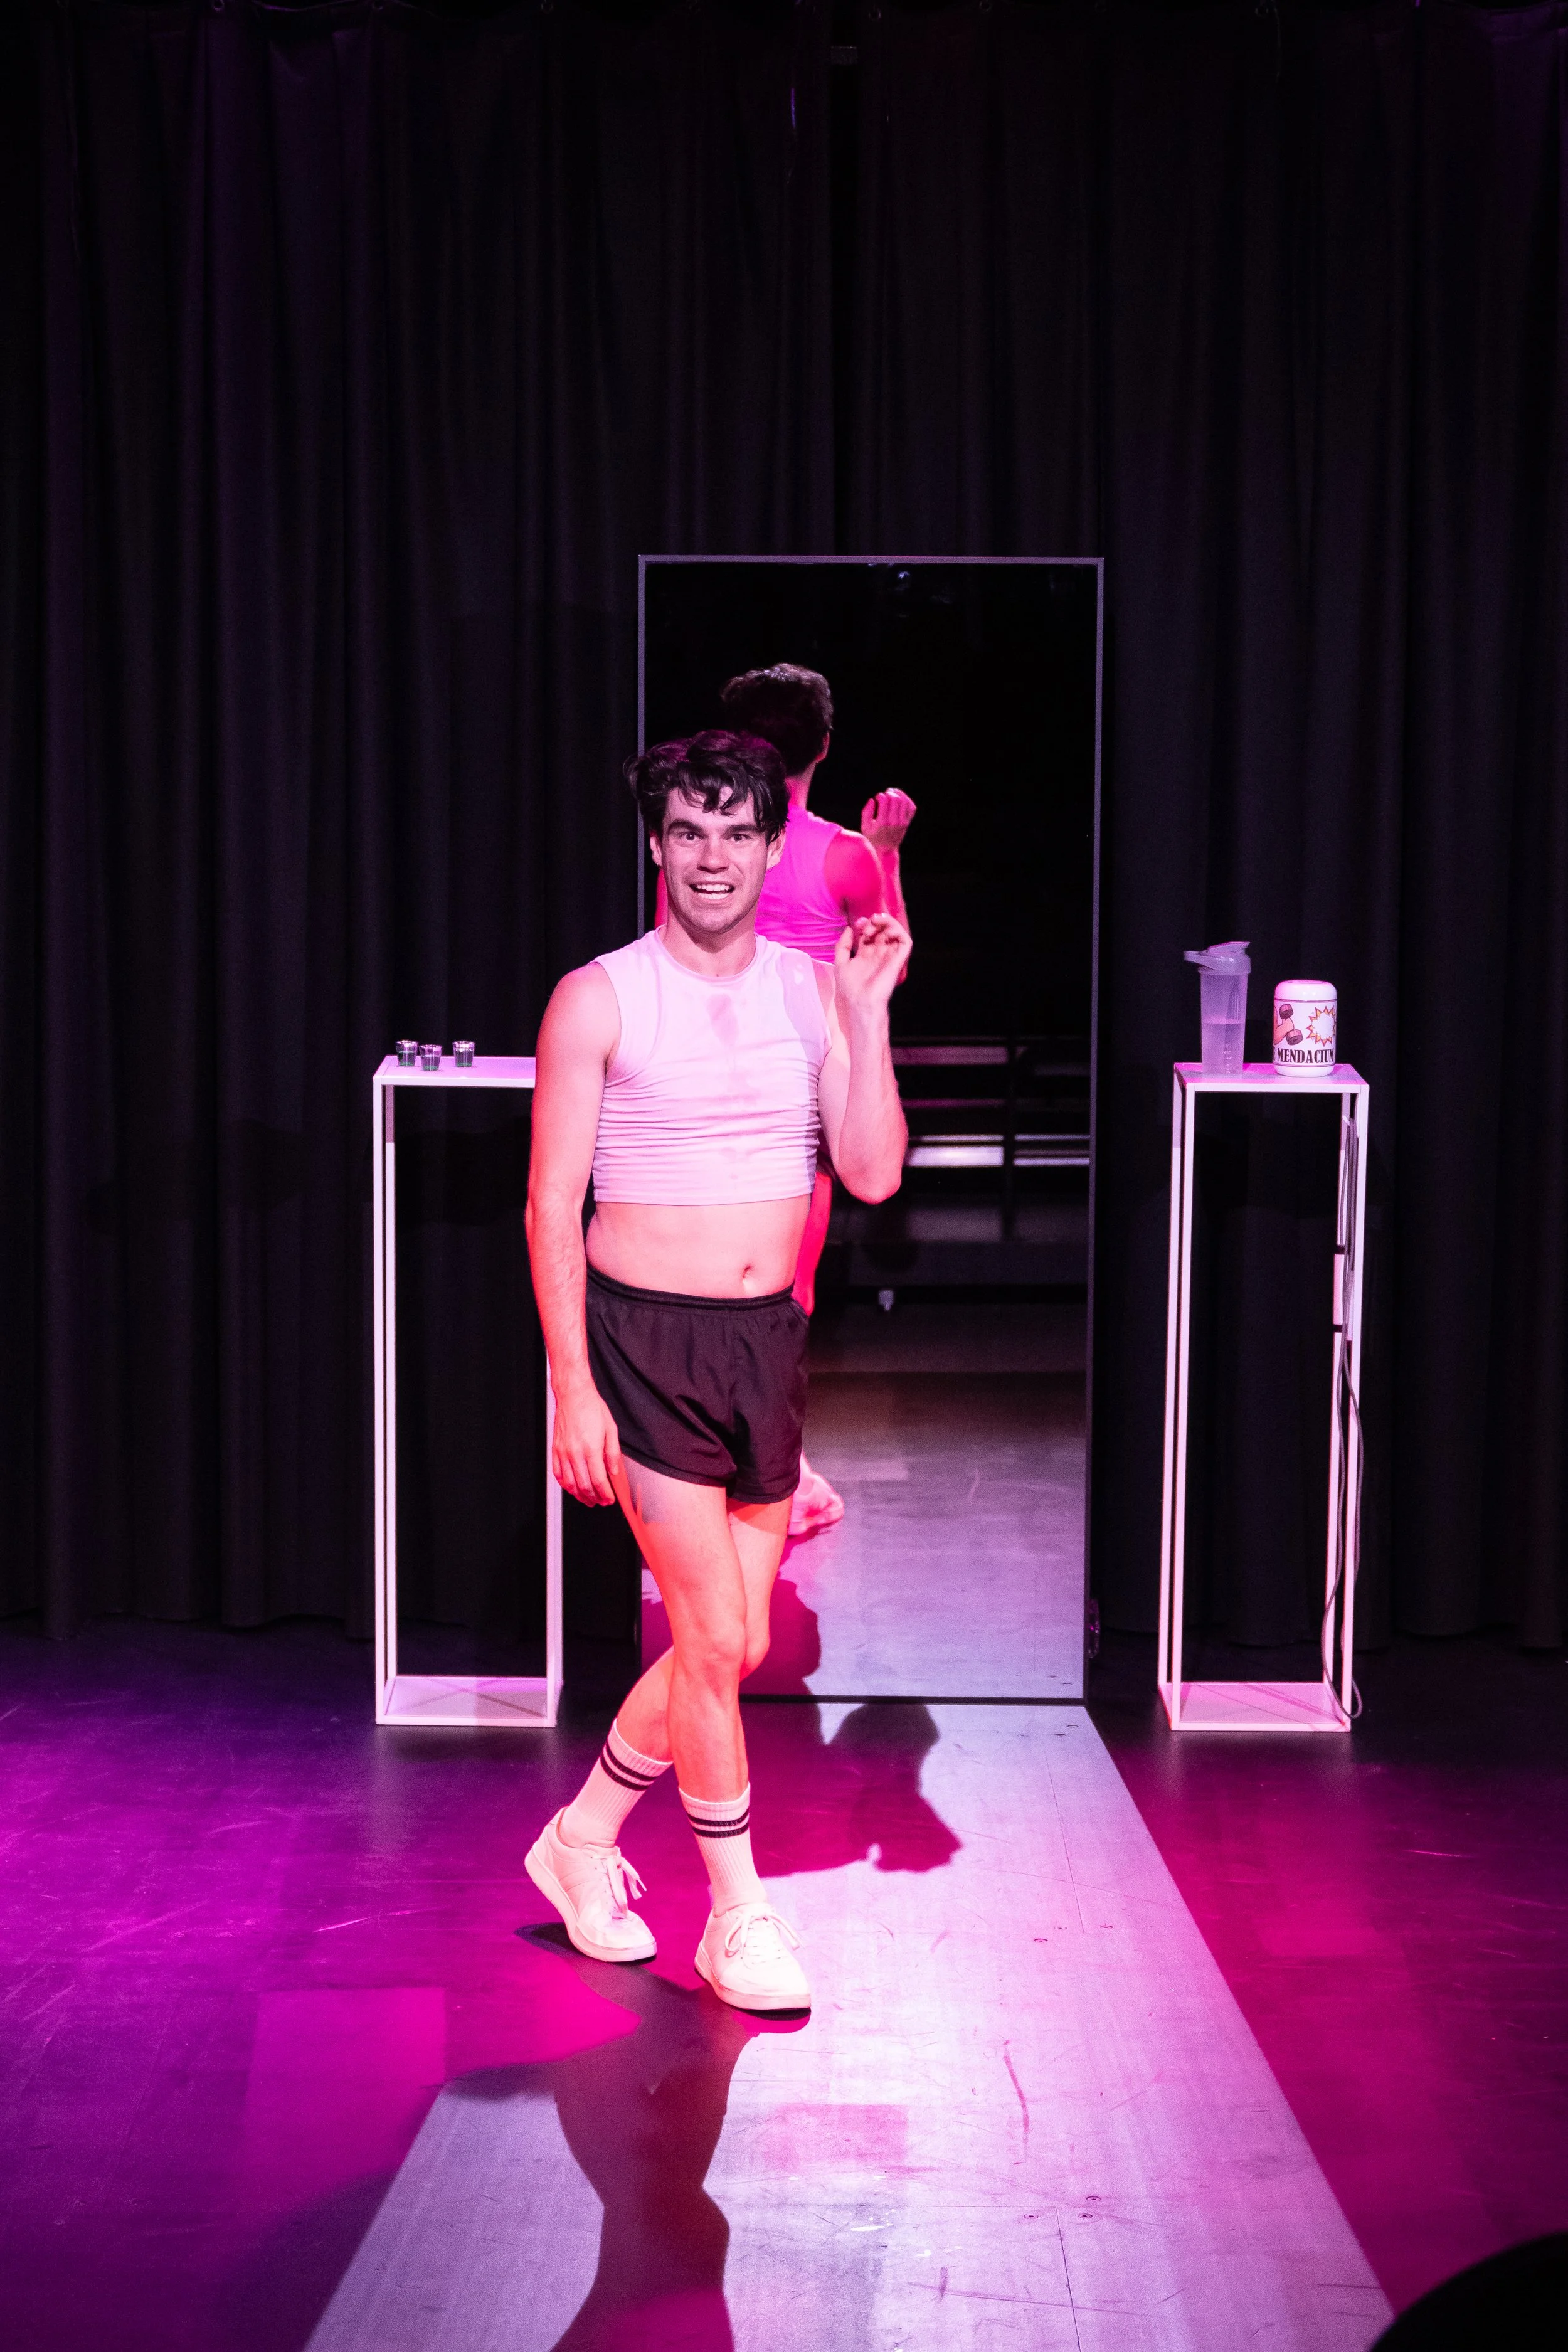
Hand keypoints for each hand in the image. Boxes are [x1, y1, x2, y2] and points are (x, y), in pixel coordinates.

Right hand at [551, 1377, 622, 1506]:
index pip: (598, 1480)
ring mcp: (563, 1452)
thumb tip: (614, 1471)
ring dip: (580, 1496)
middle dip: (594, 1498)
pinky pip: (558, 1474)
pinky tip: (572, 1488)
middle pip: (584, 1486)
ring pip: (570, 1483)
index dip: (605, 1494)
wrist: (573, 1395)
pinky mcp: (555, 1450)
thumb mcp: (610, 1429)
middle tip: (601, 1502)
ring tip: (589, 1500)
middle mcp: (575, 1453)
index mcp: (591, 1448)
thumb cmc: (592, 1408)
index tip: (610, 1499)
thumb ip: (613, 1453)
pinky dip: (565, 1485)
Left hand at [833, 912, 912, 1016]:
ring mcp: (889, 956)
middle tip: (866, 924)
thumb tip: (848, 928)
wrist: (860, 1002)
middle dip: (875, 922)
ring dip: (887, 923)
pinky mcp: (898, 959)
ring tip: (876, 923)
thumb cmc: (849, 987)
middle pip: (882, 930)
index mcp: (866, 954)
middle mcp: (879, 953)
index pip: (869, 933)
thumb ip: (843, 945)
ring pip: (896, 933)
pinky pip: (905, 941)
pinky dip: (899, 931)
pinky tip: (887, 930)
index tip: (857, 923)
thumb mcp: (840, 962)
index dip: (865, 924)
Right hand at [861, 789, 915, 854]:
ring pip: (905, 801)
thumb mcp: (864, 827)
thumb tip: (872, 800)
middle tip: (885, 793)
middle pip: (895, 799)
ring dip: (899, 794)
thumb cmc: (873, 837)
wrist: (886, 851)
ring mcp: (902, 822)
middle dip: (889, 793)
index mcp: (882, 822)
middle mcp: (894, 822)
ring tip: (892, 792)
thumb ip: (866, 812)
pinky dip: (907, 800)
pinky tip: (901, 798)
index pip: (884, 801)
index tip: (877, 797)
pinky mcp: (907, 822)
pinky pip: (911, 807)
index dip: (880, 795)